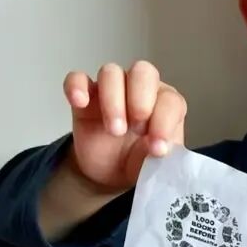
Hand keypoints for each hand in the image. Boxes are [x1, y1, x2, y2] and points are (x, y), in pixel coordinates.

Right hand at [62, 60, 186, 191]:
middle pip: (143, 71)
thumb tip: (157, 148)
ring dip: (112, 99)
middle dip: (141, 98)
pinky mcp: (85, 99)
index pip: (170, 99)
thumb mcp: (157, 164)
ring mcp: (111, 91)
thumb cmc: (141, 161)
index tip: (157, 148)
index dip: (165, 121)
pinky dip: (76, 86)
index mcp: (165, 104)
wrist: (112, 174)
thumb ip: (161, 155)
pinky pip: (77, 79)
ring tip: (114, 130)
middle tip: (137, 127)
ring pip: (111, 73)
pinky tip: (80, 102)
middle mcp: (140, 90)